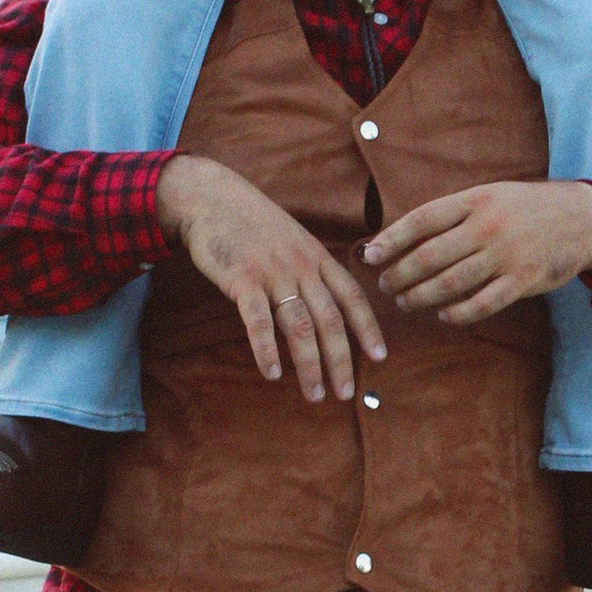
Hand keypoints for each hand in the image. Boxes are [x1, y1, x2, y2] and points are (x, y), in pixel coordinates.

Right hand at [157, 155, 387, 398]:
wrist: (211, 198)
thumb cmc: (252, 224)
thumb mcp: (293, 240)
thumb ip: (310, 270)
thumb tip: (324, 305)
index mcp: (317, 257)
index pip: (352, 297)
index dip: (368, 328)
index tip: (379, 358)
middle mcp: (302, 266)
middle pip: (331, 320)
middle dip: (341, 360)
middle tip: (346, 393)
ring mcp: (273, 273)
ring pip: (300, 327)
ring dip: (310, 365)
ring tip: (315, 393)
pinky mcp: (242, 279)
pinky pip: (259, 321)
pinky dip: (267, 350)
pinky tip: (273, 374)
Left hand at [364, 181, 591, 327]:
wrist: (582, 219)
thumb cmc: (525, 209)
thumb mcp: (490, 195)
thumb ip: (453, 213)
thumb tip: (402, 235)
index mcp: (475, 199)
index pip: (422, 220)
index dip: (391, 239)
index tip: (370, 256)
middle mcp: (488, 226)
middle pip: (429, 256)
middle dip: (400, 275)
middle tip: (386, 285)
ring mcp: (506, 255)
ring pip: (450, 283)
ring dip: (420, 297)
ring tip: (405, 302)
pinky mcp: (523, 281)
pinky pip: (482, 304)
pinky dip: (458, 313)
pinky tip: (443, 315)